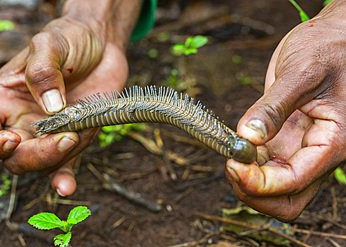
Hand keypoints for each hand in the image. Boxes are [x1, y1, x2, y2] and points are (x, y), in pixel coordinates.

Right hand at [0, 0, 141, 195]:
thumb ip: (42, 72)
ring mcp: (47, 133)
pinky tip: (67, 186)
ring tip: (76, 135)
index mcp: (1, 101)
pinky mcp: (72, 138)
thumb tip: (50, 108)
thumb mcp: (50, 44)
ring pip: (39, 164)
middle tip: (64, 137)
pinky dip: (64, 177)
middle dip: (34, 155)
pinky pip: (64, 165)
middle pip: (12, 157)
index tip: (12, 139)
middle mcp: (19, 121)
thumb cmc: (69, 39)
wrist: (102, 44)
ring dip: (56, 159)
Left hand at [225, 0, 345, 221]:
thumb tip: (247, 137)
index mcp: (333, 140)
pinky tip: (238, 145)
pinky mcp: (288, 140)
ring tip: (232, 154)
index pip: (294, 181)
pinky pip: (268, 167)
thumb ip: (274, 107)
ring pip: (277, 189)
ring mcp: (302, 149)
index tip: (233, 165)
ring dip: (249, 181)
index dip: (260, 183)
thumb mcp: (301, 72)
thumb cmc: (330, 48)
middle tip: (231, 166)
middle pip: (287, 199)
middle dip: (255, 192)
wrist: (334, 38)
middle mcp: (318, 153)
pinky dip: (249, 165)